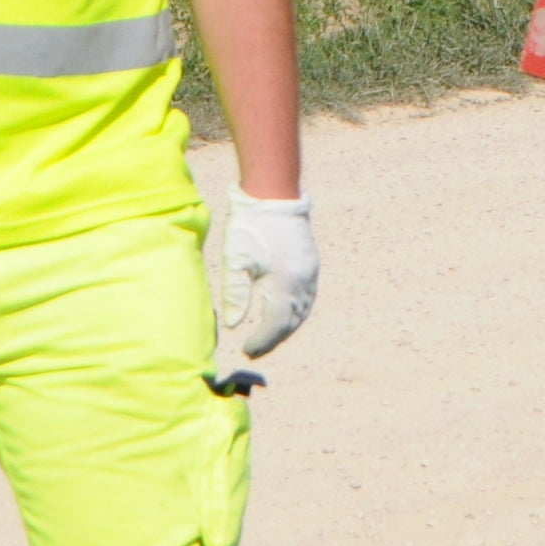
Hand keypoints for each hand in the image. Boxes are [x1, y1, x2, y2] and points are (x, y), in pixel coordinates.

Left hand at [213, 194, 316, 361]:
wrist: (273, 194)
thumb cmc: (250, 225)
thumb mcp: (235, 259)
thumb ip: (234, 294)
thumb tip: (233, 325)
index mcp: (284, 283)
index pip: (275, 324)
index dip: (262, 341)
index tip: (246, 350)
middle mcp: (303, 281)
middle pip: (291, 322)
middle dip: (273, 339)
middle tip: (255, 351)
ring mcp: (311, 272)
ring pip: (303, 311)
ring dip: (286, 328)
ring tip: (268, 338)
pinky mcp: (312, 263)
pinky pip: (308, 297)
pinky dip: (296, 312)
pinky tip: (284, 315)